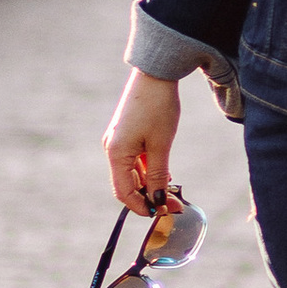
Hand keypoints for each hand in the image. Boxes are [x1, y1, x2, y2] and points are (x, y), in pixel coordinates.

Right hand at [106, 70, 180, 216]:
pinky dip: (148, 170)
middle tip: (174, 205)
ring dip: (150, 184)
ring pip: (132, 173)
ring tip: (173, 191)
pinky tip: (165, 174)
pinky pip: (135, 160)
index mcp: (116, 154)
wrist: (155, 74)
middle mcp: (112, 149)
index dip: (142, 207)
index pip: (124, 192)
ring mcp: (118, 140)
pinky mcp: (126, 133)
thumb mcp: (160, 146)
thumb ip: (157, 176)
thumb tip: (158, 201)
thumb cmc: (157, 108)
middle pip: (127, 184)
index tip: (163, 213)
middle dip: (149, 197)